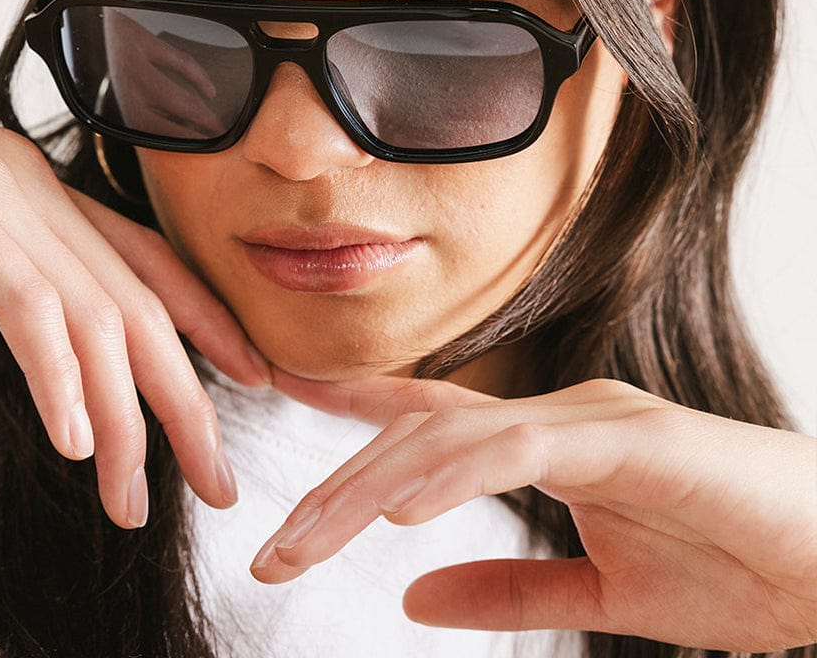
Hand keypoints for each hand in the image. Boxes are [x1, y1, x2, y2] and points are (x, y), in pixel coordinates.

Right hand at [0, 57, 270, 528]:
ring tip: (130, 496)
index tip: (250, 376)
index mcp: (37, 194)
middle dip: (187, 400)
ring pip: (96, 315)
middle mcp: (35, 191)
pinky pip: (26, 305)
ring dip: (123, 419)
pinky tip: (73, 440)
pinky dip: (58, 378)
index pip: (146, 259)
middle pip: (140, 302)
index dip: (208, 320)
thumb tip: (39, 333)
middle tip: (216, 478)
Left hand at [251, 370, 816, 649]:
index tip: (284, 407)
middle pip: (421, 436)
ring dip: (373, 489)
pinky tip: (402, 511)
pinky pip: (521, 449)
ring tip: (308, 538)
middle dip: (340, 486)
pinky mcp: (628, 440)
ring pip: (453, 437)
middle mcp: (556, 416)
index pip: (431, 419)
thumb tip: (412, 594)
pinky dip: (455, 474)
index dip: (355, 411)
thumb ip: (507, 587)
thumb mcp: (601, 598)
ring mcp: (589, 419)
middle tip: (274, 544)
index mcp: (545, 442)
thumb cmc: (732, 570)